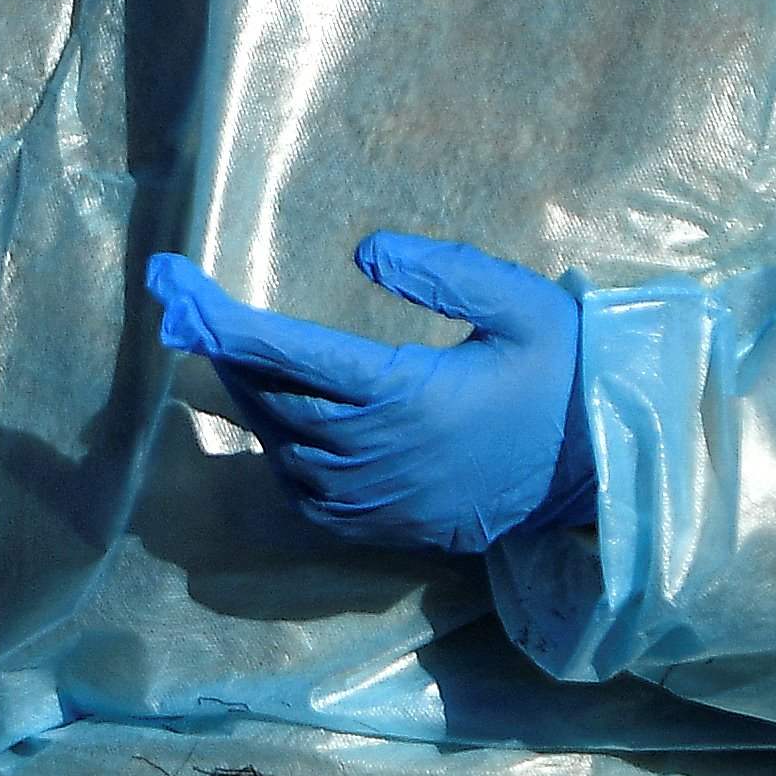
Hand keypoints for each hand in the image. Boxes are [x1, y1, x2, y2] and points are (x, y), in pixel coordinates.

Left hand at [143, 232, 594, 554]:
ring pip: (279, 442)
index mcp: (405, 395)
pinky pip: (299, 488)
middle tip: (191, 305)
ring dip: (250, 394)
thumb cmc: (565, 378)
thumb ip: (447, 272)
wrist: (600, 480)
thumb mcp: (525, 306)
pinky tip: (279, 414)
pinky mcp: (376, 528)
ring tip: (235, 349)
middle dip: (224, 347)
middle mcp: (375, 453)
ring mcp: (373, 498)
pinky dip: (279, 447)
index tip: (175, 285)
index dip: (223, 319)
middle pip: (268, 396)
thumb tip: (364, 248)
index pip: (287, 353)